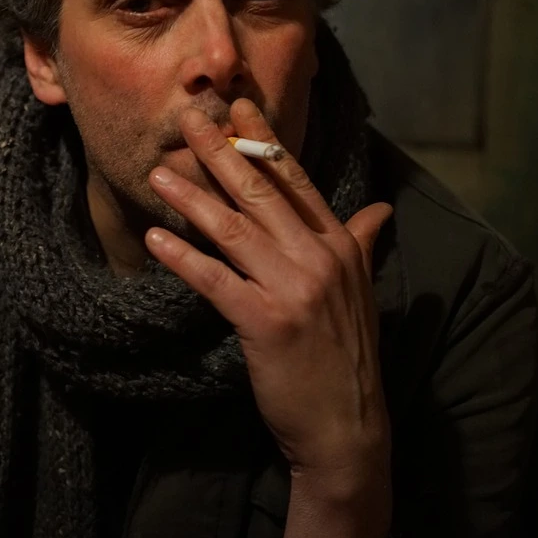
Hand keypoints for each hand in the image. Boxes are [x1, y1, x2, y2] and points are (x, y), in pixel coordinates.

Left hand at [145, 98, 392, 512]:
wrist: (348, 429)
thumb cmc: (346, 359)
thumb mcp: (361, 293)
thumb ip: (363, 244)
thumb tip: (380, 209)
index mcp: (341, 246)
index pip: (296, 180)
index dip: (264, 142)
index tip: (237, 108)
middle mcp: (320, 258)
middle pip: (261, 192)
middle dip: (221, 151)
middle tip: (188, 118)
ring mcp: (294, 289)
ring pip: (234, 229)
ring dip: (192, 197)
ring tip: (159, 172)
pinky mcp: (266, 322)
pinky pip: (216, 280)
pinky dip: (184, 257)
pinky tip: (157, 239)